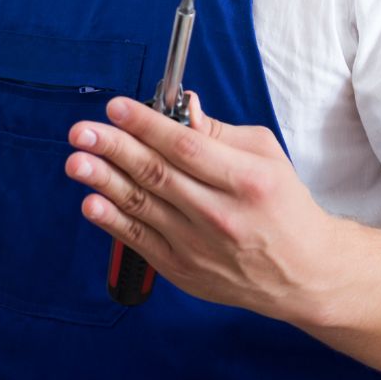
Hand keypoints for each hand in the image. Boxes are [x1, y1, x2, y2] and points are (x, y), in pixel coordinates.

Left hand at [65, 92, 342, 324]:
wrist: (304, 274)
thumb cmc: (283, 206)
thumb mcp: (266, 156)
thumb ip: (219, 132)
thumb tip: (181, 105)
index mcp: (246, 181)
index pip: (186, 147)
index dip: (147, 125)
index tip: (116, 107)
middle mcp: (221, 215)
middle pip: (157, 175)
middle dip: (114, 148)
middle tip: (83, 131)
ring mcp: (199, 247)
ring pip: (142, 206)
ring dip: (104, 181)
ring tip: (77, 160)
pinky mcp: (183, 270)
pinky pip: (139, 241)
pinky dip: (112, 222)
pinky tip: (91, 202)